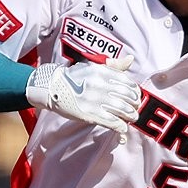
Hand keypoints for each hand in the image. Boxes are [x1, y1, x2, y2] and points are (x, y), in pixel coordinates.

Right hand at [25, 55, 140, 139]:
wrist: (52, 87)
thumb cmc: (75, 77)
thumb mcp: (93, 67)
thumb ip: (113, 65)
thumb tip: (131, 59)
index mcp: (103, 72)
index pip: (129, 83)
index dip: (135, 92)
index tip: (134, 97)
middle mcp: (101, 85)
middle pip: (128, 97)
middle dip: (135, 105)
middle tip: (134, 109)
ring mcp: (96, 100)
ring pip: (123, 110)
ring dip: (131, 116)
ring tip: (131, 118)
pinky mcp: (90, 114)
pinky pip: (113, 122)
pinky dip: (121, 127)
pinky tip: (122, 128)